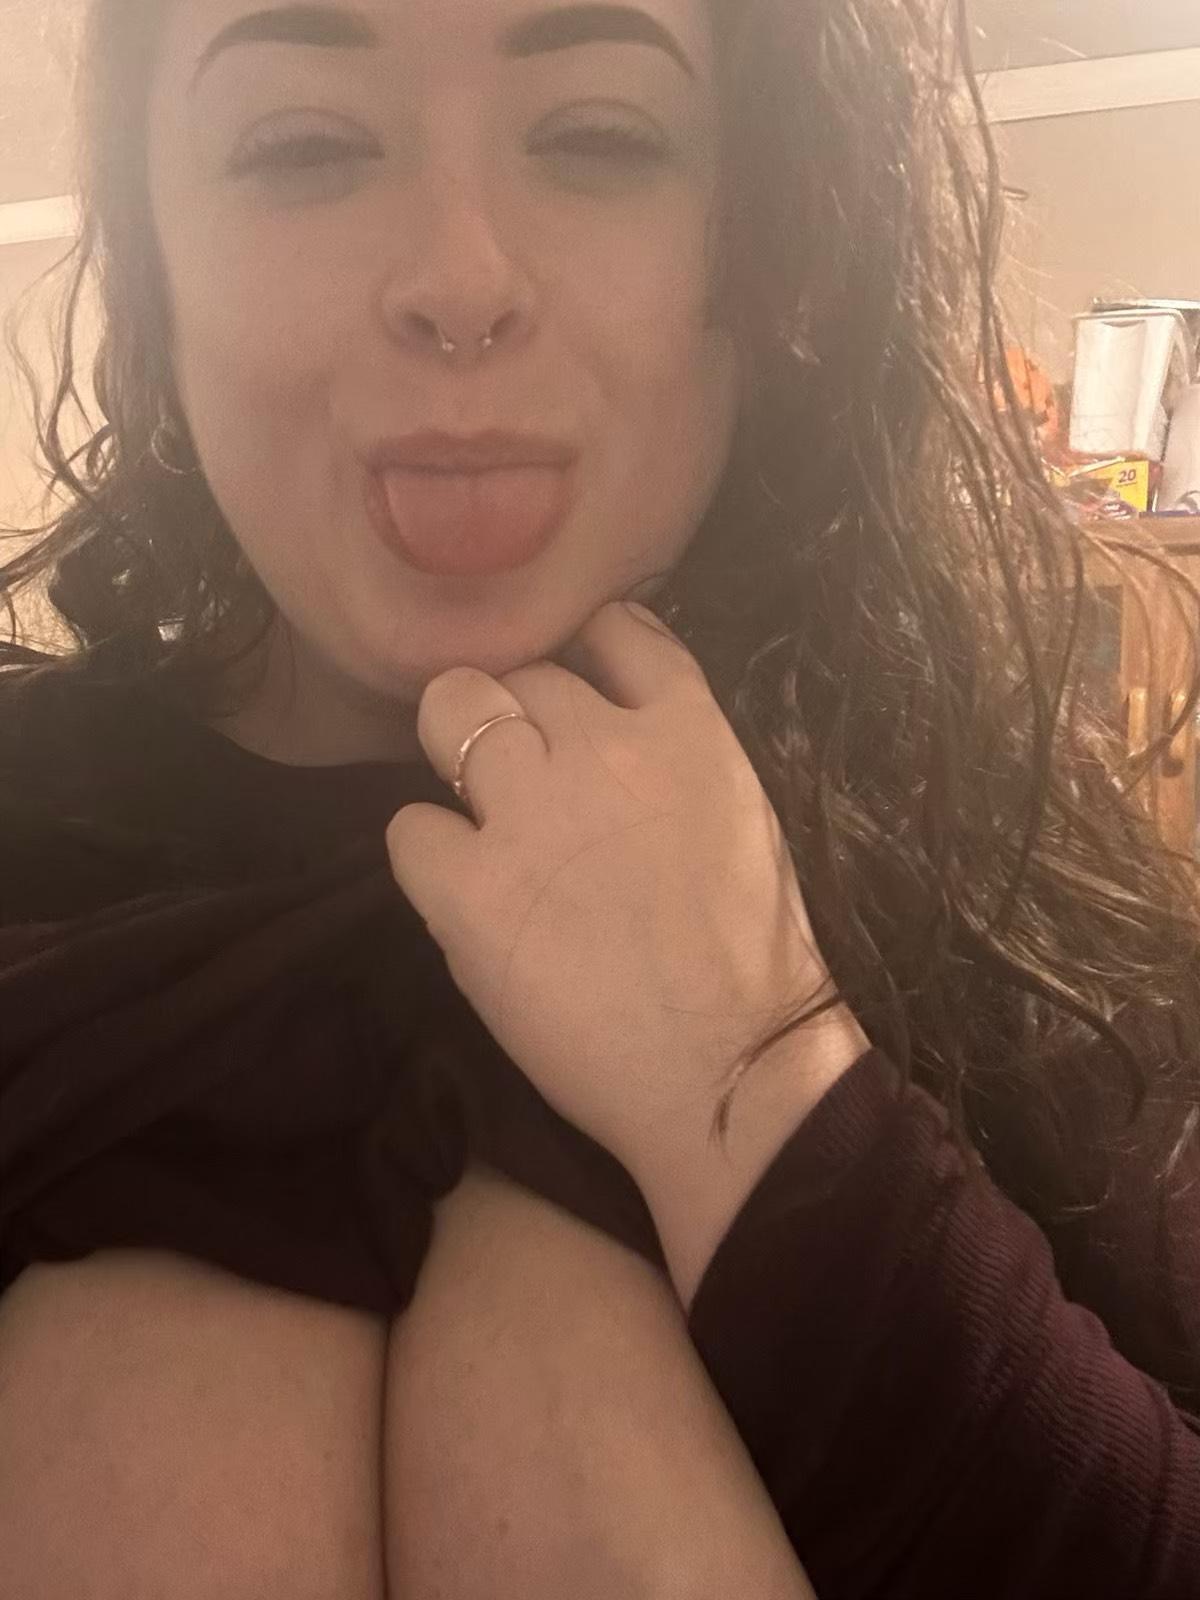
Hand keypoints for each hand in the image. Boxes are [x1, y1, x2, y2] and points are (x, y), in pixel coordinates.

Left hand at [386, 600, 863, 1183]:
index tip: (570, 695)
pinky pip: (409, 828)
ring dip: (457, 755)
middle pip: (517, 672)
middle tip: (517, 775)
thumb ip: (674, 758)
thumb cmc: (752, 963)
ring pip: (452, 711)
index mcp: (686, 730)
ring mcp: (530, 812)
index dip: (578, 653)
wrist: (732, 1071)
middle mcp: (603, 747)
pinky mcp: (469, 887)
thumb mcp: (740, 816)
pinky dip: (428, 856)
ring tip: (479, 819)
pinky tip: (461, 894)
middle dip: (510, 712)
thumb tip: (610, 733)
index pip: (613, 627)